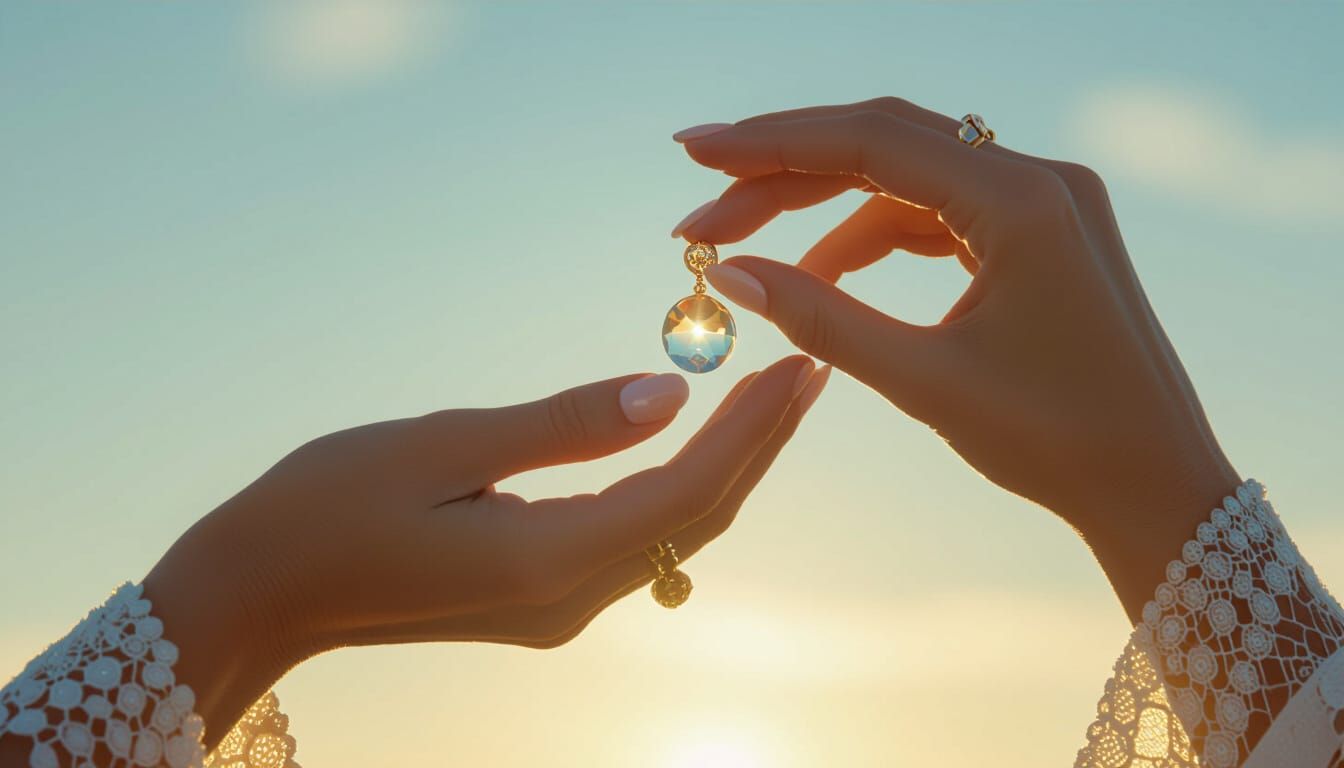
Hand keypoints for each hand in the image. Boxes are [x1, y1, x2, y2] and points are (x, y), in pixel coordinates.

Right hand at [141, 356, 827, 744]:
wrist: (260, 594)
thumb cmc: (326, 508)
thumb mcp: (441, 446)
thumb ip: (562, 424)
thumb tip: (666, 393)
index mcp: (547, 562)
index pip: (686, 494)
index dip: (751, 433)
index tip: (801, 369)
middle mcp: (568, 601)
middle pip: (696, 521)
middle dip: (757, 447)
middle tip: (809, 372)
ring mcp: (556, 609)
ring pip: (673, 535)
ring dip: (725, 467)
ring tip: (771, 399)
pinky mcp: (539, 600)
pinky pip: (635, 542)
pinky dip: (675, 488)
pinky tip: (693, 445)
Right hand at [673, 98, 1238, 619]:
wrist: (1157, 487)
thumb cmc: (1056, 441)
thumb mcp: (925, 381)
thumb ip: (821, 318)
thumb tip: (729, 275)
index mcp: (1023, 201)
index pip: (871, 141)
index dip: (772, 144)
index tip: (696, 155)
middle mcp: (1039, 179)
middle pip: (883, 144)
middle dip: (784, 173)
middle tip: (701, 210)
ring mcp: (1043, 202)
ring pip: (905, 177)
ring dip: (821, 209)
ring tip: (743, 250)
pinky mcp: (1039, 233)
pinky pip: (937, 213)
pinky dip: (872, 236)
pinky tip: (819, 273)